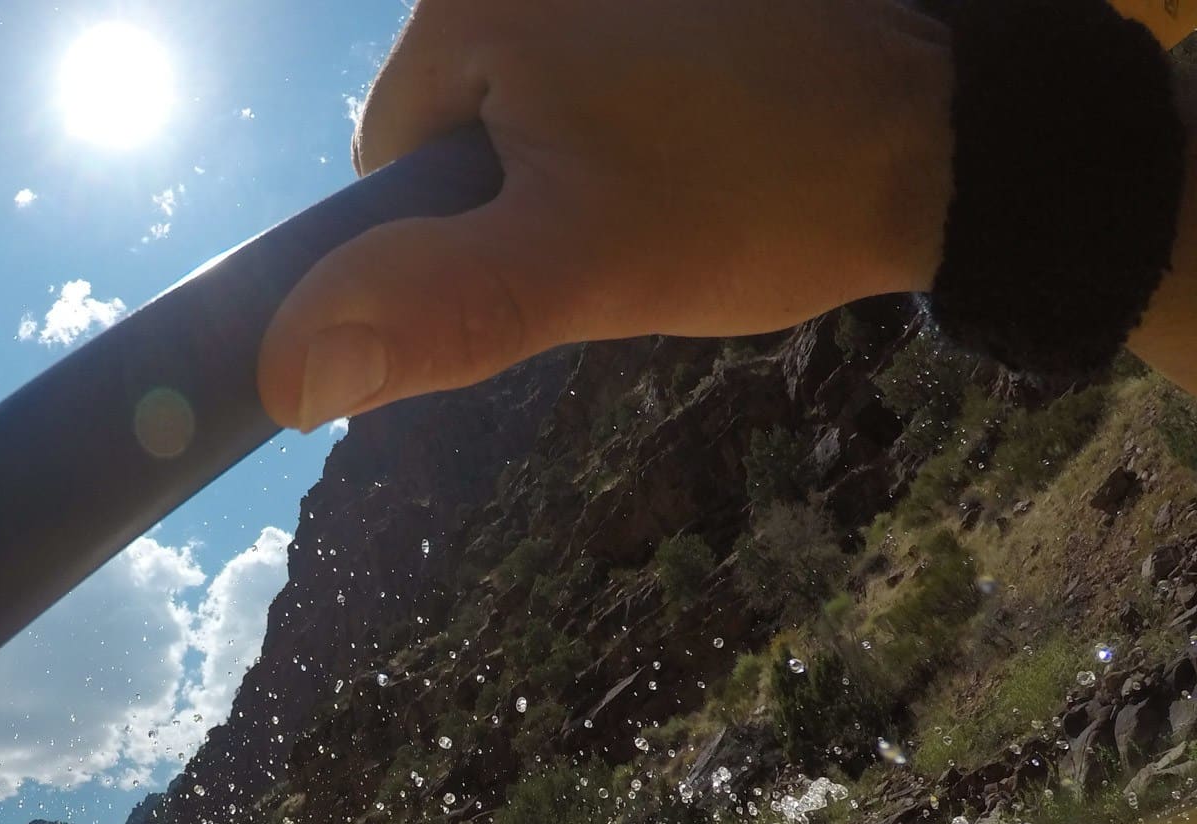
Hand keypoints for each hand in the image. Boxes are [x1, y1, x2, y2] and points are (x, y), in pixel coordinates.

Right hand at [258, 0, 953, 430]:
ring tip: (671, 187)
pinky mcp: (645, 7)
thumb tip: (285, 377)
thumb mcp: (584, 268)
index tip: (556, 255)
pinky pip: (576, 86)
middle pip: (450, 137)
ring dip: (570, 174)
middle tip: (625, 227)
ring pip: (516, 118)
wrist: (948, 130)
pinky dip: (614, 133)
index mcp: (470, 7)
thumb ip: (434, 313)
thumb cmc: (763, 194)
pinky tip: (690, 149)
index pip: (383, 167)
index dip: (452, 246)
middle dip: (517, 205)